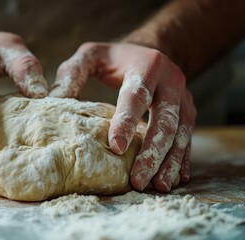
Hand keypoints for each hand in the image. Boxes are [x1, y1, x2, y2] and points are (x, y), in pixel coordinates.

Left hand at [50, 42, 195, 191]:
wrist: (152, 52)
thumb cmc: (114, 58)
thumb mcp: (91, 55)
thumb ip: (72, 73)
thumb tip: (53, 100)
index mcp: (146, 66)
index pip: (136, 97)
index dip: (126, 122)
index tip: (115, 148)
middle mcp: (171, 82)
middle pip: (165, 120)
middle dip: (152, 152)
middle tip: (138, 180)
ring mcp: (184, 97)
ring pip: (181, 133)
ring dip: (170, 161)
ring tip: (159, 186)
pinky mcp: (189, 110)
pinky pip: (190, 137)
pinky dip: (183, 158)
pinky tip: (177, 178)